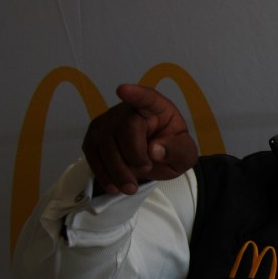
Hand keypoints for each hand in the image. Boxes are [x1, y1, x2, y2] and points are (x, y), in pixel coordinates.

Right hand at [82, 84, 198, 195]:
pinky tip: (114, 186)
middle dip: (133, 156)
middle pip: (124, 128)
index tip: (123, 90)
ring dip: (117, 170)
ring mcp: (108, 121)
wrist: (154, 162)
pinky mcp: (94, 136)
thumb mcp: (185, 154)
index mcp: (157, 107)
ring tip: (130, 188)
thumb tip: (154, 149)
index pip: (146, 98)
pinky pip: (92, 154)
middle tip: (146, 170)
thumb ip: (176, 150)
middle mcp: (129, 109)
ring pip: (104, 143)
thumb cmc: (171, 150)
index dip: (135, 94)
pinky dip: (103, 173)